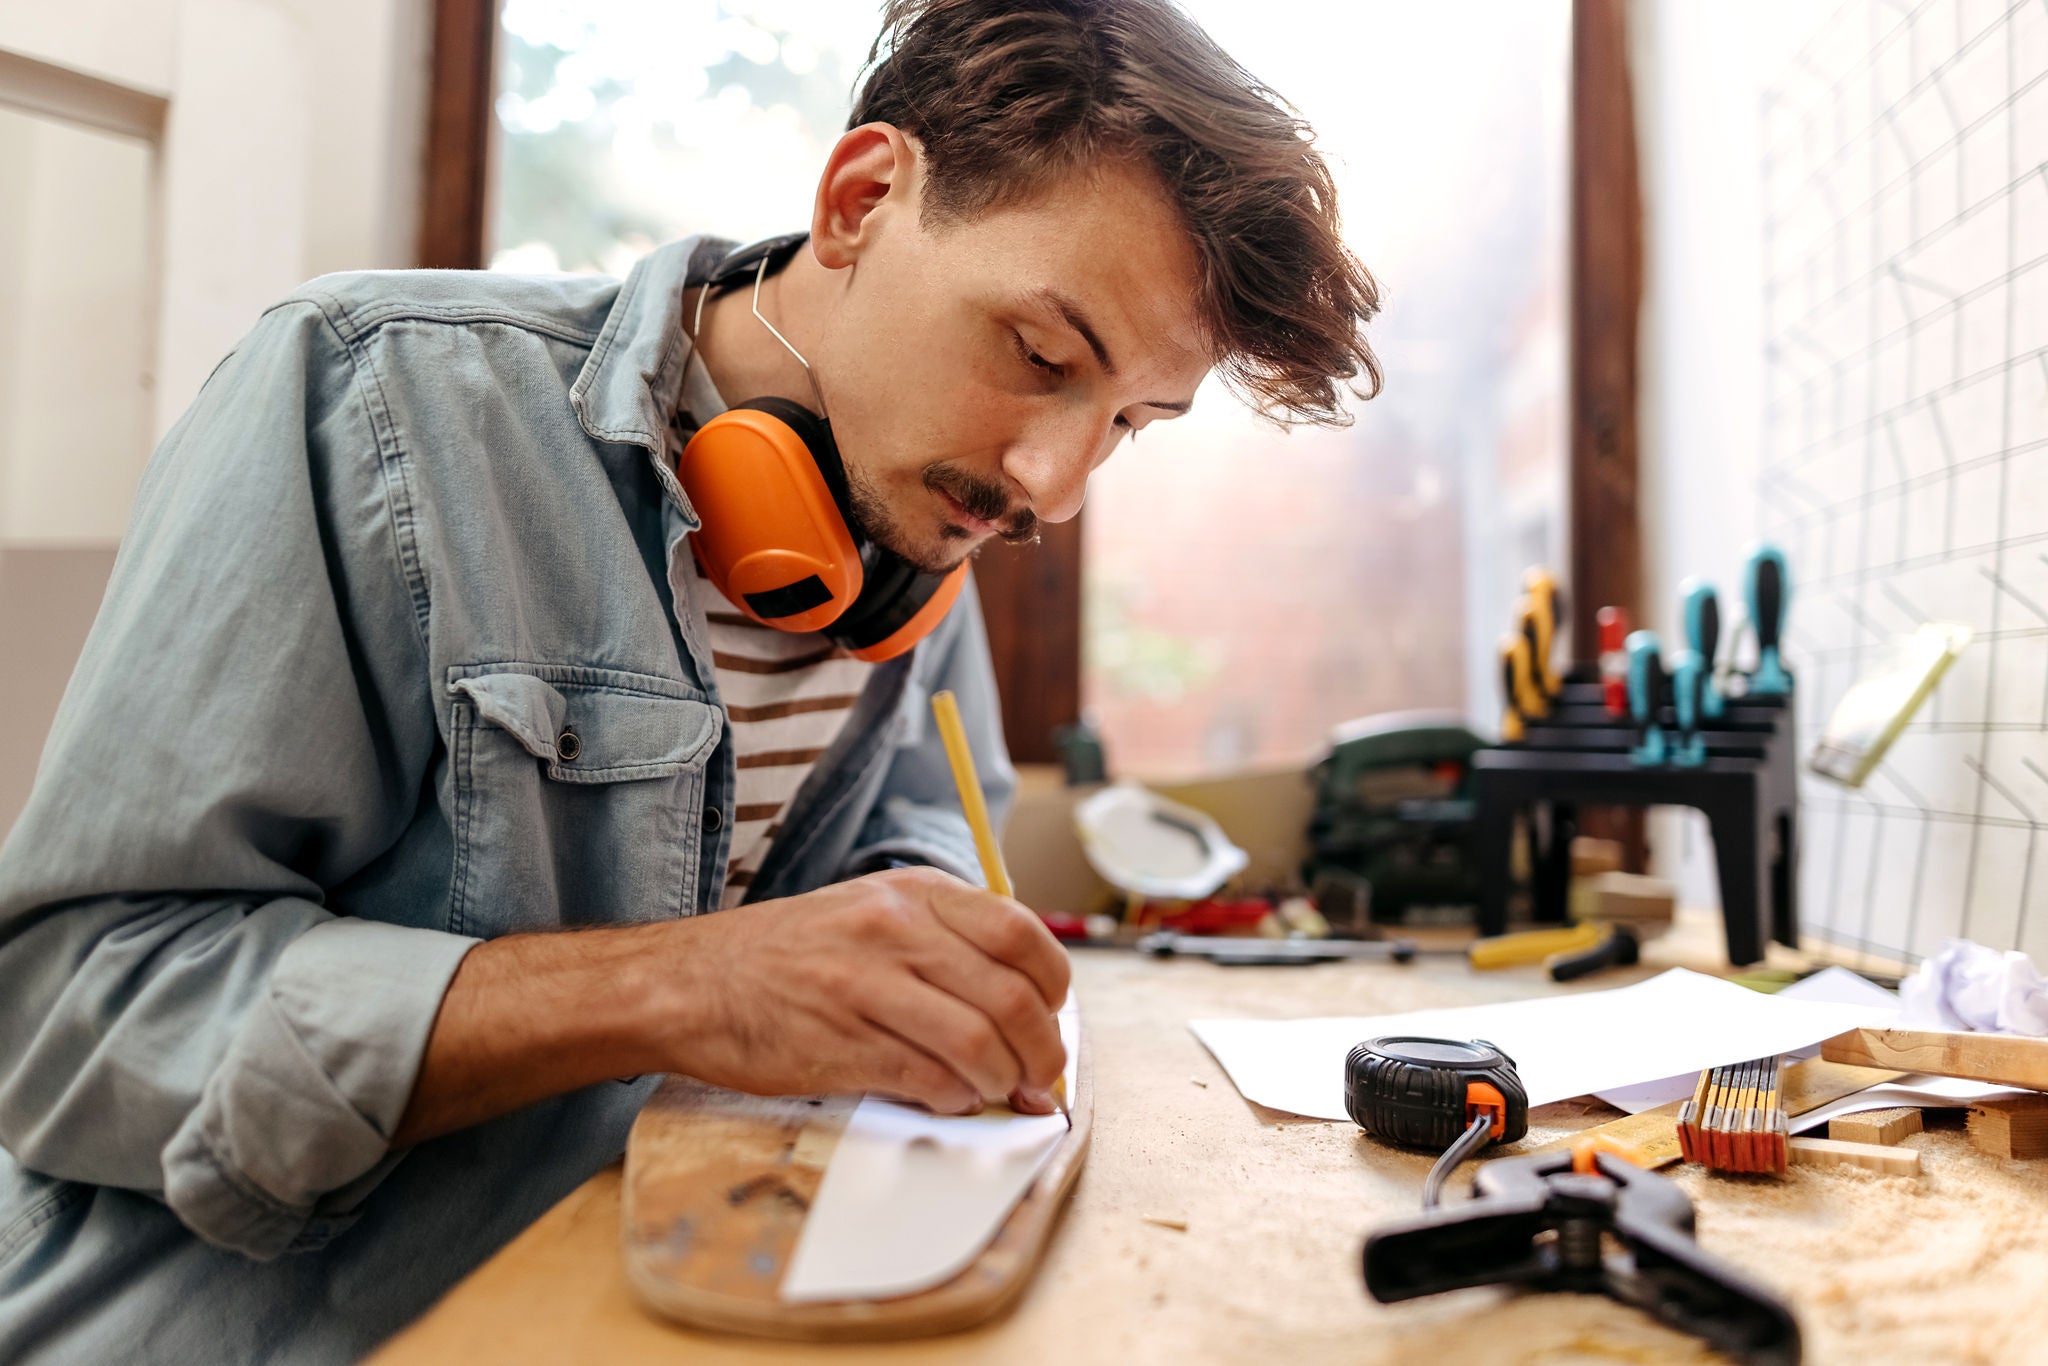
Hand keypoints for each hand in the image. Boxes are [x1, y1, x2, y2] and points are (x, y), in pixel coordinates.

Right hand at [656, 866, 1069, 1114]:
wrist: (691, 984)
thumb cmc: (787, 956)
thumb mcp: (871, 913)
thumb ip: (945, 947)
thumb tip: (1023, 1011)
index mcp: (912, 894)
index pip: (1021, 934)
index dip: (1053, 986)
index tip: (1052, 1015)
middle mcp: (894, 931)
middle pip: (1012, 996)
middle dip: (1042, 1049)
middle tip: (1038, 1075)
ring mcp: (866, 987)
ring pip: (979, 1044)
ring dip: (1001, 1082)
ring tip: (994, 1091)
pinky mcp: (841, 1044)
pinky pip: (929, 1080)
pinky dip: (955, 1099)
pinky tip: (946, 1097)